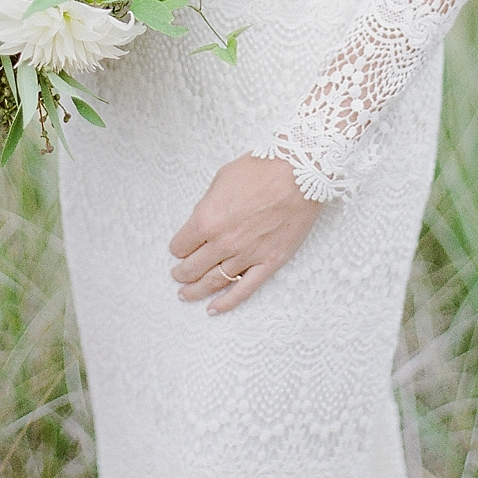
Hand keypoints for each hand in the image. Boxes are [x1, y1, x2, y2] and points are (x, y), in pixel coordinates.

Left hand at [169, 154, 321, 313]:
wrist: (299, 172)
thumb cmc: (261, 169)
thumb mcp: (221, 179)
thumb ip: (208, 205)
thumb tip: (203, 221)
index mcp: (207, 219)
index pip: (181, 244)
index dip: (178, 247)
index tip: (179, 248)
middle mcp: (223, 242)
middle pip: (193, 267)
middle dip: (182, 273)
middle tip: (177, 275)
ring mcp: (247, 255)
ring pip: (214, 281)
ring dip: (196, 290)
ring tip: (186, 294)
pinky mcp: (269, 262)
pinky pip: (244, 290)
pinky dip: (226, 303)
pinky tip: (213, 309)